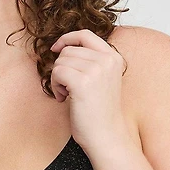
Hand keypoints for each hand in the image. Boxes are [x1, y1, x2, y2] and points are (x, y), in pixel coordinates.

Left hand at [50, 29, 128, 151]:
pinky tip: (64, 99)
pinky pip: (57, 73)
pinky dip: (55, 86)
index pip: (85, 34)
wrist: (106, 135)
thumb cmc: (99, 112)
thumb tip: (63, 48)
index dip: (67, 38)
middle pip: (68, 50)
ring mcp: (96, 70)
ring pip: (60, 61)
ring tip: (67, 95)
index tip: (56, 49)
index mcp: (113, 57)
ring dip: (58, 78)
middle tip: (67, 88)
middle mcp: (106, 60)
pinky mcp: (82, 82)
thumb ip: (90, 61)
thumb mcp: (102, 79)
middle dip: (62, 68)